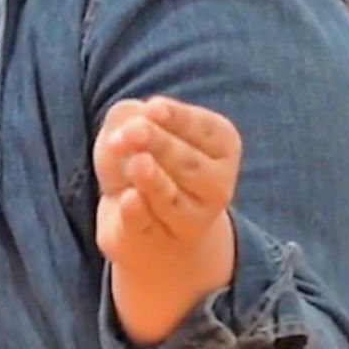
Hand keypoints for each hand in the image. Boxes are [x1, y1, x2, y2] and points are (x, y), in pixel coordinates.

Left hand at [94, 96, 241, 344]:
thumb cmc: (144, 162)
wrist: (146, 227)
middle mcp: (216, 184)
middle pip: (189, 163)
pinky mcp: (156, 241)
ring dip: (153, 180)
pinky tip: (129, 200)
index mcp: (221, 145)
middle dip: (159, 144)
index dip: (176, 118)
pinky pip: (146, 224)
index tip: (153, 108)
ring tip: (138, 164)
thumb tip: (127, 124)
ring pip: (171, 197)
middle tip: (132, 131)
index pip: (205, 129)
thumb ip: (130, 117)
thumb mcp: (136, 130)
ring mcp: (191, 219)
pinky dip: (137, 211)